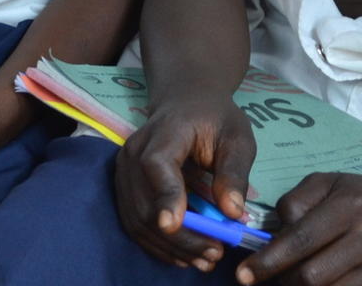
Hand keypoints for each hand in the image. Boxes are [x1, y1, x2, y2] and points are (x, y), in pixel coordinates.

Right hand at [114, 93, 257, 272]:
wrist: (185, 101)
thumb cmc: (215, 118)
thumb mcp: (237, 138)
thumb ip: (235, 173)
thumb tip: (232, 213)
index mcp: (165, 131)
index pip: (156, 164)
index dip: (164, 194)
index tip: (174, 224)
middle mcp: (135, 150)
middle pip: (146, 201)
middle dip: (180, 236)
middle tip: (214, 254)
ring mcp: (124, 170)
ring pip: (137, 218)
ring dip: (169, 247)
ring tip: (204, 260)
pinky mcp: (124, 187)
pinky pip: (134, 222)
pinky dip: (158, 244)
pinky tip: (184, 256)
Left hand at [237, 172, 361, 285]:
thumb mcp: (329, 183)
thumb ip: (295, 201)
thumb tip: (273, 232)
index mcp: (350, 206)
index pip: (300, 241)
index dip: (268, 262)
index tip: (245, 275)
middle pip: (312, 277)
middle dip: (284, 282)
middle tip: (274, 279)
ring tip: (300, 282)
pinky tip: (328, 285)